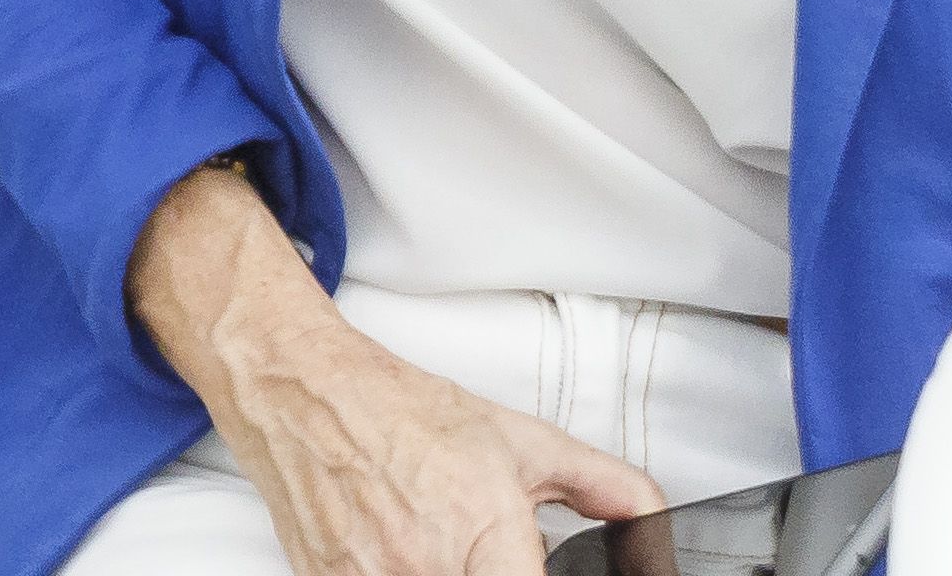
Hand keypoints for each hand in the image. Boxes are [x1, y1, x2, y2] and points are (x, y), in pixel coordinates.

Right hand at [134, 170, 656, 575]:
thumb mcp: (518, 441)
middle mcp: (424, 565)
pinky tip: (403, 555)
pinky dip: (398, 575)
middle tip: (489, 557)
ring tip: (440, 550)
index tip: (534, 573)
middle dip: (494, 572)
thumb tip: (647, 518)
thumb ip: (599, 484)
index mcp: (483, 533)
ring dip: (441, 572)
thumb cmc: (400, 412)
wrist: (304, 393)